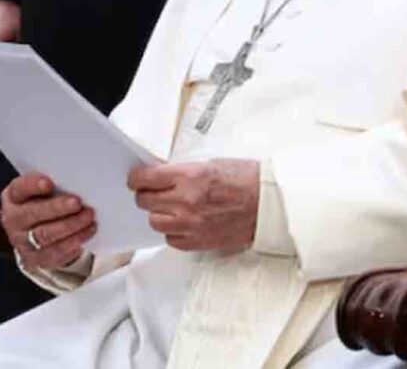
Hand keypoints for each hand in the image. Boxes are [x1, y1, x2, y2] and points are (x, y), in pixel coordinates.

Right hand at [1, 173, 96, 269]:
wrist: (37, 234)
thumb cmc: (46, 203)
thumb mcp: (46, 190)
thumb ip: (57, 183)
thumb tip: (80, 178)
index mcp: (14, 197)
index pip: (19, 189)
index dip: (32, 185)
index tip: (49, 183)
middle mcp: (14, 220)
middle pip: (31, 214)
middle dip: (56, 208)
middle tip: (77, 202)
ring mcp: (22, 242)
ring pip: (44, 236)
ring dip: (70, 225)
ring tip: (88, 216)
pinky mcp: (36, 259)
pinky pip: (55, 252)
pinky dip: (75, 241)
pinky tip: (88, 230)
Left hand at [128, 159, 259, 252]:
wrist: (269, 203)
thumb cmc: (247, 179)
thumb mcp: (212, 164)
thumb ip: (184, 172)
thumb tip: (162, 176)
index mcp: (190, 176)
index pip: (146, 179)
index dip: (137, 178)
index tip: (137, 178)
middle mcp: (186, 201)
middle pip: (145, 201)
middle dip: (148, 194)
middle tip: (156, 191)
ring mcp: (190, 224)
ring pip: (154, 221)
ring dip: (160, 213)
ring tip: (173, 207)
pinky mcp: (197, 242)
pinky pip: (170, 239)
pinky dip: (174, 231)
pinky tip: (185, 221)